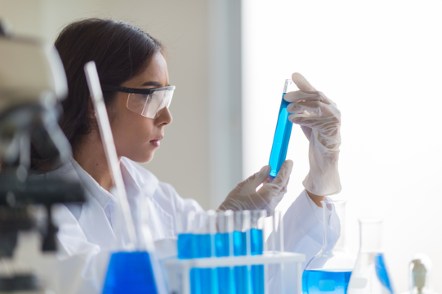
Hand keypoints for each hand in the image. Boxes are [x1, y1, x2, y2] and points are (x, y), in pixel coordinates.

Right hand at [218, 160, 292, 215]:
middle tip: (285, 165)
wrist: (229, 220)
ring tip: (275, 172)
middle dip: (285, 176)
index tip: (288, 161)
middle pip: (283, 188)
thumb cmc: (234, 203)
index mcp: (267, 196)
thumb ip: (259, 177)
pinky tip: (269, 182)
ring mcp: (270, 209)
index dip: (285, 170)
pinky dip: (275, 189)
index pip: (280, 180)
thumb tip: (268, 168)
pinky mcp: (267, 212)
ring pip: (280, 194)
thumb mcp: (245, 186)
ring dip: (279, 182)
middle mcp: (271, 204)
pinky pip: (275, 198)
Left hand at [284, 73, 340, 195]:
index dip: (304, 83)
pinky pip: (317, 122)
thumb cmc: (316, 137)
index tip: (293, 75)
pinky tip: (293, 119)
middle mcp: (333, 109)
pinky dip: (304, 119)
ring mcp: (334, 120)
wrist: (323, 158)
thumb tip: (287, 98)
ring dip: (301, 106)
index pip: (314, 90)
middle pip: (316, 95)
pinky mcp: (333, 131)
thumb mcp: (306, 118)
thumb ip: (300, 108)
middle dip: (300, 94)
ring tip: (288, 110)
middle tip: (285, 98)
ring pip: (318, 106)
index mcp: (326, 105)